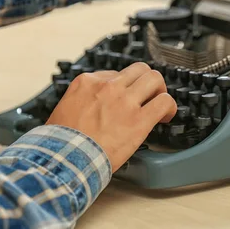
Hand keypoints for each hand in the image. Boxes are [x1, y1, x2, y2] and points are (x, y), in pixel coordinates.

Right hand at [46, 63, 176, 171]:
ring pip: (154, 79)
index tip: (125, 98)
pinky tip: (165, 117)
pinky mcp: (139, 120)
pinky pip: (164, 102)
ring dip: (159, 90)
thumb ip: (81, 101)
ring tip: (158, 104)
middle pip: (138, 69)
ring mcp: (125, 101)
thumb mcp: (64, 109)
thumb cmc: (61, 142)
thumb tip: (90, 108)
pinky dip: (168, 108)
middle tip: (148, 96)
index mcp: (87, 82)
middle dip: (145, 81)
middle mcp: (108, 86)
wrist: (65, 159)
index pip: (115, 74)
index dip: (124, 87)